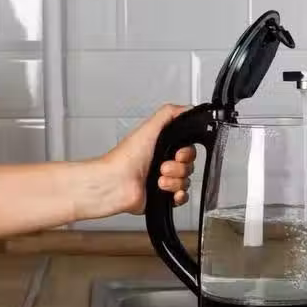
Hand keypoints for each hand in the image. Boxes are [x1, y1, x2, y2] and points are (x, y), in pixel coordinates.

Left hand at [75, 104, 195, 219]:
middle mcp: (163, 163)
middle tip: (163, 166)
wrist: (116, 183)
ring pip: (186, 182)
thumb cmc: (125, 158)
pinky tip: (168, 191)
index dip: (187, 152)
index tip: (178, 153)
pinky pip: (183, 197)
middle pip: (189, 166)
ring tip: (158, 179)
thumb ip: (169, 114)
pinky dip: (179, 195)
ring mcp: (164, 181)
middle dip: (179, 167)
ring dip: (175, 181)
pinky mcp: (163, 197)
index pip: (189, 149)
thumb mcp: (149, 127)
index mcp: (162, 147)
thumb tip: (187, 108)